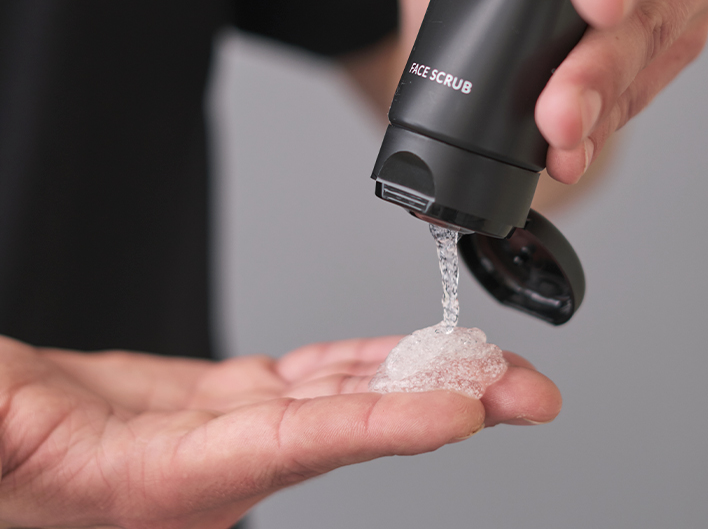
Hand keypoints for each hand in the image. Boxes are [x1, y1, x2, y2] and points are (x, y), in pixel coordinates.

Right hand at [0, 335, 558, 527]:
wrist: (7, 444)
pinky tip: (407, 354)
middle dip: (446, 406)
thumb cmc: (8, 448)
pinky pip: (314, 380)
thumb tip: (5, 412)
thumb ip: (4, 421)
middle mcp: (220, 462)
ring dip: (422, 378)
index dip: (381, 428)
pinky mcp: (226, 404)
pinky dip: (365, 363)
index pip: (295, 445)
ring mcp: (231, 431)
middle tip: (530, 390)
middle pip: (352, 427)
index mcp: (168, 477)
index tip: (463, 415)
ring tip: (497, 365)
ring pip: (345, 398)